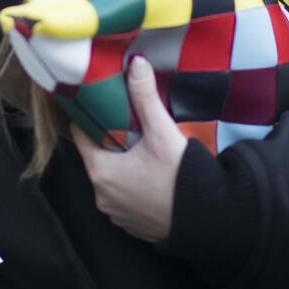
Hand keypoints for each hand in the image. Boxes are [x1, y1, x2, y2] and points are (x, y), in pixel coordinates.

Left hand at [71, 56, 187, 242]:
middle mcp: (101, 196)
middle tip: (131, 124)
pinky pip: (123, 197)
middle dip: (110, 140)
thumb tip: (136, 62)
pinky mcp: (130, 225)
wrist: (208, 221)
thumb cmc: (181, 178)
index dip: (91, 117)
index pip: (80, 135)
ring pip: (110, 178)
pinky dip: (132, 186)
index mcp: (100, 171)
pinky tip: (152, 175)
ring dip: (122, 165)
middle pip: (96, 156)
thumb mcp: (162, 132)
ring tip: (143, 148)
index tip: (105, 105)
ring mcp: (115, 214)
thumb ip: (145, 96)